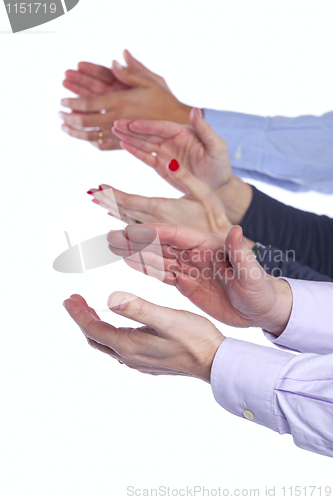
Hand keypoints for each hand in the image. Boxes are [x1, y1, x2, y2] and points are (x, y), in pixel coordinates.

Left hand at [60, 50, 191, 150]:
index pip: (88, 103)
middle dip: (69, 118)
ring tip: (65, 128)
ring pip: (91, 135)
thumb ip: (130, 72)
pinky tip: (86, 139)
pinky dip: (92, 142)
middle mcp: (118, 118)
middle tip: (59, 115)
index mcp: (121, 101)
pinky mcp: (126, 143)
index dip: (72, 103)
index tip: (62, 101)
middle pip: (85, 121)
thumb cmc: (164, 100)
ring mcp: (121, 133)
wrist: (178, 123)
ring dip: (75, 132)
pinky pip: (104, 145)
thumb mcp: (150, 81)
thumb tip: (115, 60)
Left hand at [63, 293, 224, 382]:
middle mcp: (130, 356)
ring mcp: (138, 361)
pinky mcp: (148, 361)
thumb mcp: (167, 319)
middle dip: (82, 318)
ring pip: (107, 343)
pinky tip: (118, 325)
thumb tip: (110, 299)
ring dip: (96, 326)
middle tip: (75, 301)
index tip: (68, 299)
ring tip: (91, 309)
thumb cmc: (195, 339)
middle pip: (96, 338)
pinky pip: (120, 348)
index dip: (78, 313)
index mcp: (130, 345)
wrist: (215, 362)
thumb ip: (138, 309)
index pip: (93, 329)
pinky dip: (110, 333)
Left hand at [87, 159, 235, 238]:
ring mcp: (156, 233)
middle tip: (91, 193)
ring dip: (111, 211)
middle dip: (107, 201)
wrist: (221, 246)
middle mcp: (155, 223)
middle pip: (123, 211)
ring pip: (128, 221)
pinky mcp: (160, 238)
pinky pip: (136, 230)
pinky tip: (116, 217)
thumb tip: (169, 160)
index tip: (97, 187)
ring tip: (97, 201)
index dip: (111, 194)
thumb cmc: (215, 216)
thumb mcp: (204, 192)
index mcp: (163, 209)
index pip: (129, 201)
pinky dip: (123, 221)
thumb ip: (185, 177)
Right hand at [107, 225, 292, 334]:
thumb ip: (240, 253)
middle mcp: (196, 254)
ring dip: (136, 253)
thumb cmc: (261, 290)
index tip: (131, 232)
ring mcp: (190, 268)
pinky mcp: (188, 284)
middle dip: (136, 241)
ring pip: (158, 258)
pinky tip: (131, 263)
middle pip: (161, 245)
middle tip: (111, 237)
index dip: (153, 233)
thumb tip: (236, 230)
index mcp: (209, 247)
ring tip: (113, 248)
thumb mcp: (251, 274)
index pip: (177, 236)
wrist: (263, 310)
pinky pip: (163, 274)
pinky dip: (146, 269)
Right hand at [111, 110, 252, 222]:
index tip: (132, 124)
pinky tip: (122, 143)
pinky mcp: (162, 166)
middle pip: (149, 132)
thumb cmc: (220, 166)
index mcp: (184, 133)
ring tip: (113, 129)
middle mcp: (172, 140)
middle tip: (115, 123)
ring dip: (129, 137)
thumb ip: (205, 129)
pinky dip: (134, 151)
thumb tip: (195, 109)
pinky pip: (146, 156)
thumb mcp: (217, 147)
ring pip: (144, 143)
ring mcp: (166, 152)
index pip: (162, 127)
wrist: (218, 187)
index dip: (146, 126)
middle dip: (132, 128)